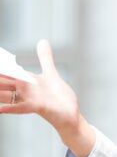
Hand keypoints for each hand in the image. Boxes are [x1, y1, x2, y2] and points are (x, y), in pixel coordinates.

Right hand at [0, 40, 94, 156]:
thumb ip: (45, 58)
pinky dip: (9, 108)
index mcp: (26, 81)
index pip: (8, 71)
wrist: (70, 115)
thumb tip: (42, 40)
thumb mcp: (51, 74)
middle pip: (4, 82)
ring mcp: (30, 99)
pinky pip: (20, 107)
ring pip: (7, 95)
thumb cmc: (59, 97)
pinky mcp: (37, 107)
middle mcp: (25, 90)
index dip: (1, 66)